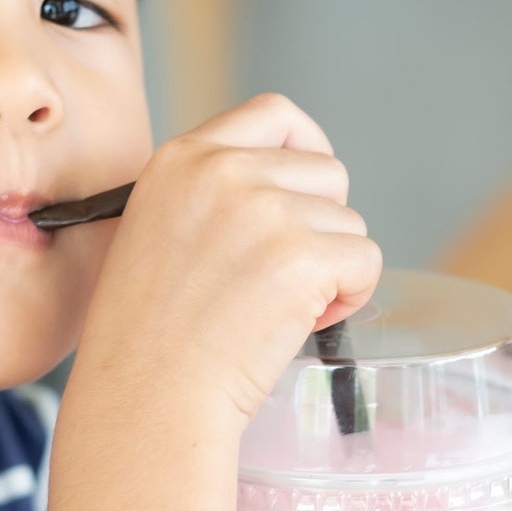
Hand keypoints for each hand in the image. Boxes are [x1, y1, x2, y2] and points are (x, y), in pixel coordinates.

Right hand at [72, 93, 383, 425]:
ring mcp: (264, 211)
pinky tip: (300, 325)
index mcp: (180, 159)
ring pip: (349, 222)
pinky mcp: (302, 257)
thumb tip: (285, 188)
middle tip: (283, 277)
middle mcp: (223, 171)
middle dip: (320, 224)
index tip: (308, 192)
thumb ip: (211, 194)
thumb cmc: (145, 336)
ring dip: (332, 268)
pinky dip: (349, 298)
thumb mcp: (156, 230)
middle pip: (327, 172)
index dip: (306, 151)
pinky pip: (365, 261)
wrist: (146, 396)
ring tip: (279, 310)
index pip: (274, 114)